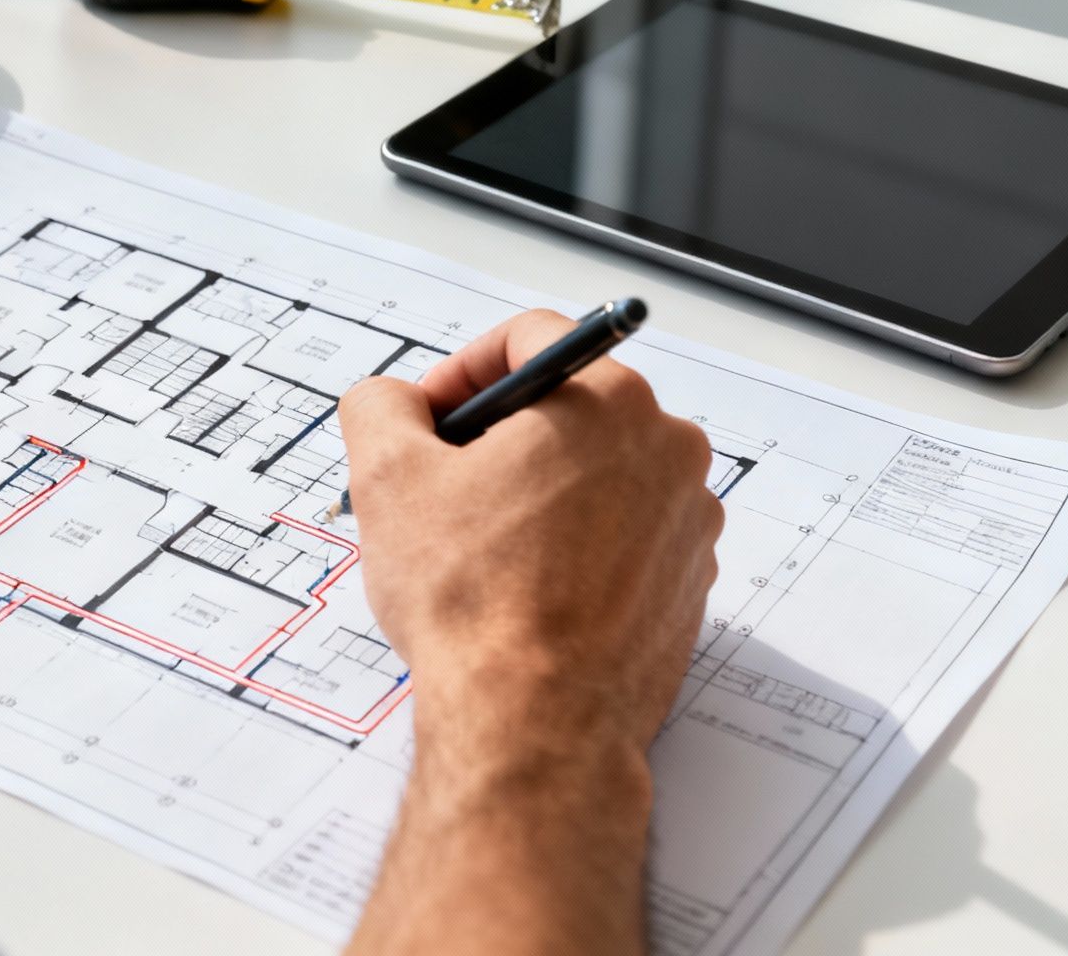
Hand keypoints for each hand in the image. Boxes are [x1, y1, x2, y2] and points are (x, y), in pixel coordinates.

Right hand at [337, 309, 721, 955]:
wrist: (533, 726)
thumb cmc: (475, 605)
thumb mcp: (388, 478)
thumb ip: (380, 407)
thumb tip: (390, 402)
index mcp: (609, 403)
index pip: (530, 341)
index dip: (460, 372)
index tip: (428, 419)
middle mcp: (668, 452)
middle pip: (567, 409)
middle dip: (498, 440)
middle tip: (442, 489)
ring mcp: (687, 523)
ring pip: (595, 476)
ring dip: (535, 496)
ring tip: (478, 551)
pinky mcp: (687, 586)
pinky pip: (621, 537)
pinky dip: (573, 548)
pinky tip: (521, 592)